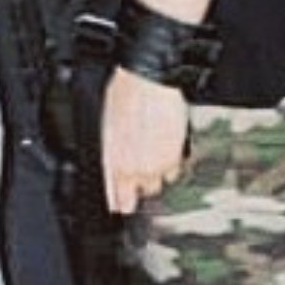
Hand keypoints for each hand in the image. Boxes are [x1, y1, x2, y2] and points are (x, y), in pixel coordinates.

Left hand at [101, 67, 189, 214]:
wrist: (149, 81)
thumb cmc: (125, 94)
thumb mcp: (108, 125)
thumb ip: (113, 152)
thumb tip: (115, 163)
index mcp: (114, 162)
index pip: (117, 198)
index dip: (119, 201)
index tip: (120, 202)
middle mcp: (135, 169)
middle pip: (140, 193)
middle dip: (139, 183)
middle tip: (139, 167)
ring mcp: (157, 166)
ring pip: (158, 184)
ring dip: (155, 173)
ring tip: (153, 153)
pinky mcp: (175, 157)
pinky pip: (173, 171)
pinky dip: (170, 164)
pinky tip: (165, 147)